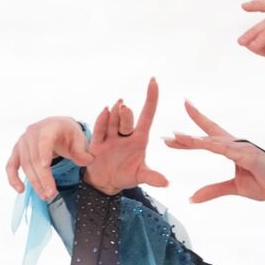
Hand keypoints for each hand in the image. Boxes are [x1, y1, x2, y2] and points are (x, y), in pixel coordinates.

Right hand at [6, 116, 94, 199]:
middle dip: (42, 177)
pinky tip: (20, 190)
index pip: (45, 139)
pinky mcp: (17, 151)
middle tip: (51, 194)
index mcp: (49, 127)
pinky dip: (13, 178)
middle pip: (34, 157)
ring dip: (34, 182)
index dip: (44, 152)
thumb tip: (88, 160)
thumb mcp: (79, 139)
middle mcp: (32, 132)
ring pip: (25, 165)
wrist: (57, 128)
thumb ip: (82, 151)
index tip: (46, 166)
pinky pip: (11, 166)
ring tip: (45, 196)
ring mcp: (22, 142)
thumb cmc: (68, 134)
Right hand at [81, 77, 168, 195]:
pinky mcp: (97, 144)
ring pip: (113, 123)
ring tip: (117, 105)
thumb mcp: (139, 177)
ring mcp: (111, 138)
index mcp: (139, 139)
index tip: (153, 81)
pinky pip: (100, 131)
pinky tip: (105, 111)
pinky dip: (102, 121)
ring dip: (115, 114)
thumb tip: (166, 183)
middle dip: (126, 115)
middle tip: (125, 108)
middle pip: (127, 121)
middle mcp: (125, 135)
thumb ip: (151, 177)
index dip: (151, 98)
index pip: (147, 115)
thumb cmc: (125, 175)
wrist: (105, 183)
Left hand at [163, 101, 264, 207]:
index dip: (196, 123)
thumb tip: (191, 198)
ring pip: (214, 141)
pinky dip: (215, 147)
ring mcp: (243, 148)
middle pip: (207, 136)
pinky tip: (203, 144)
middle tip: (166, 134)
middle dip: (187, 134)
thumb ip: (212, 190)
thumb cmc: (264, 185)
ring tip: (176, 137)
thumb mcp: (233, 189)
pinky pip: (228, 151)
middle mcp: (235, 145)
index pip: (209, 135)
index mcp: (231, 150)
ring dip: (195, 139)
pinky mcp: (250, 156)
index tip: (179, 118)